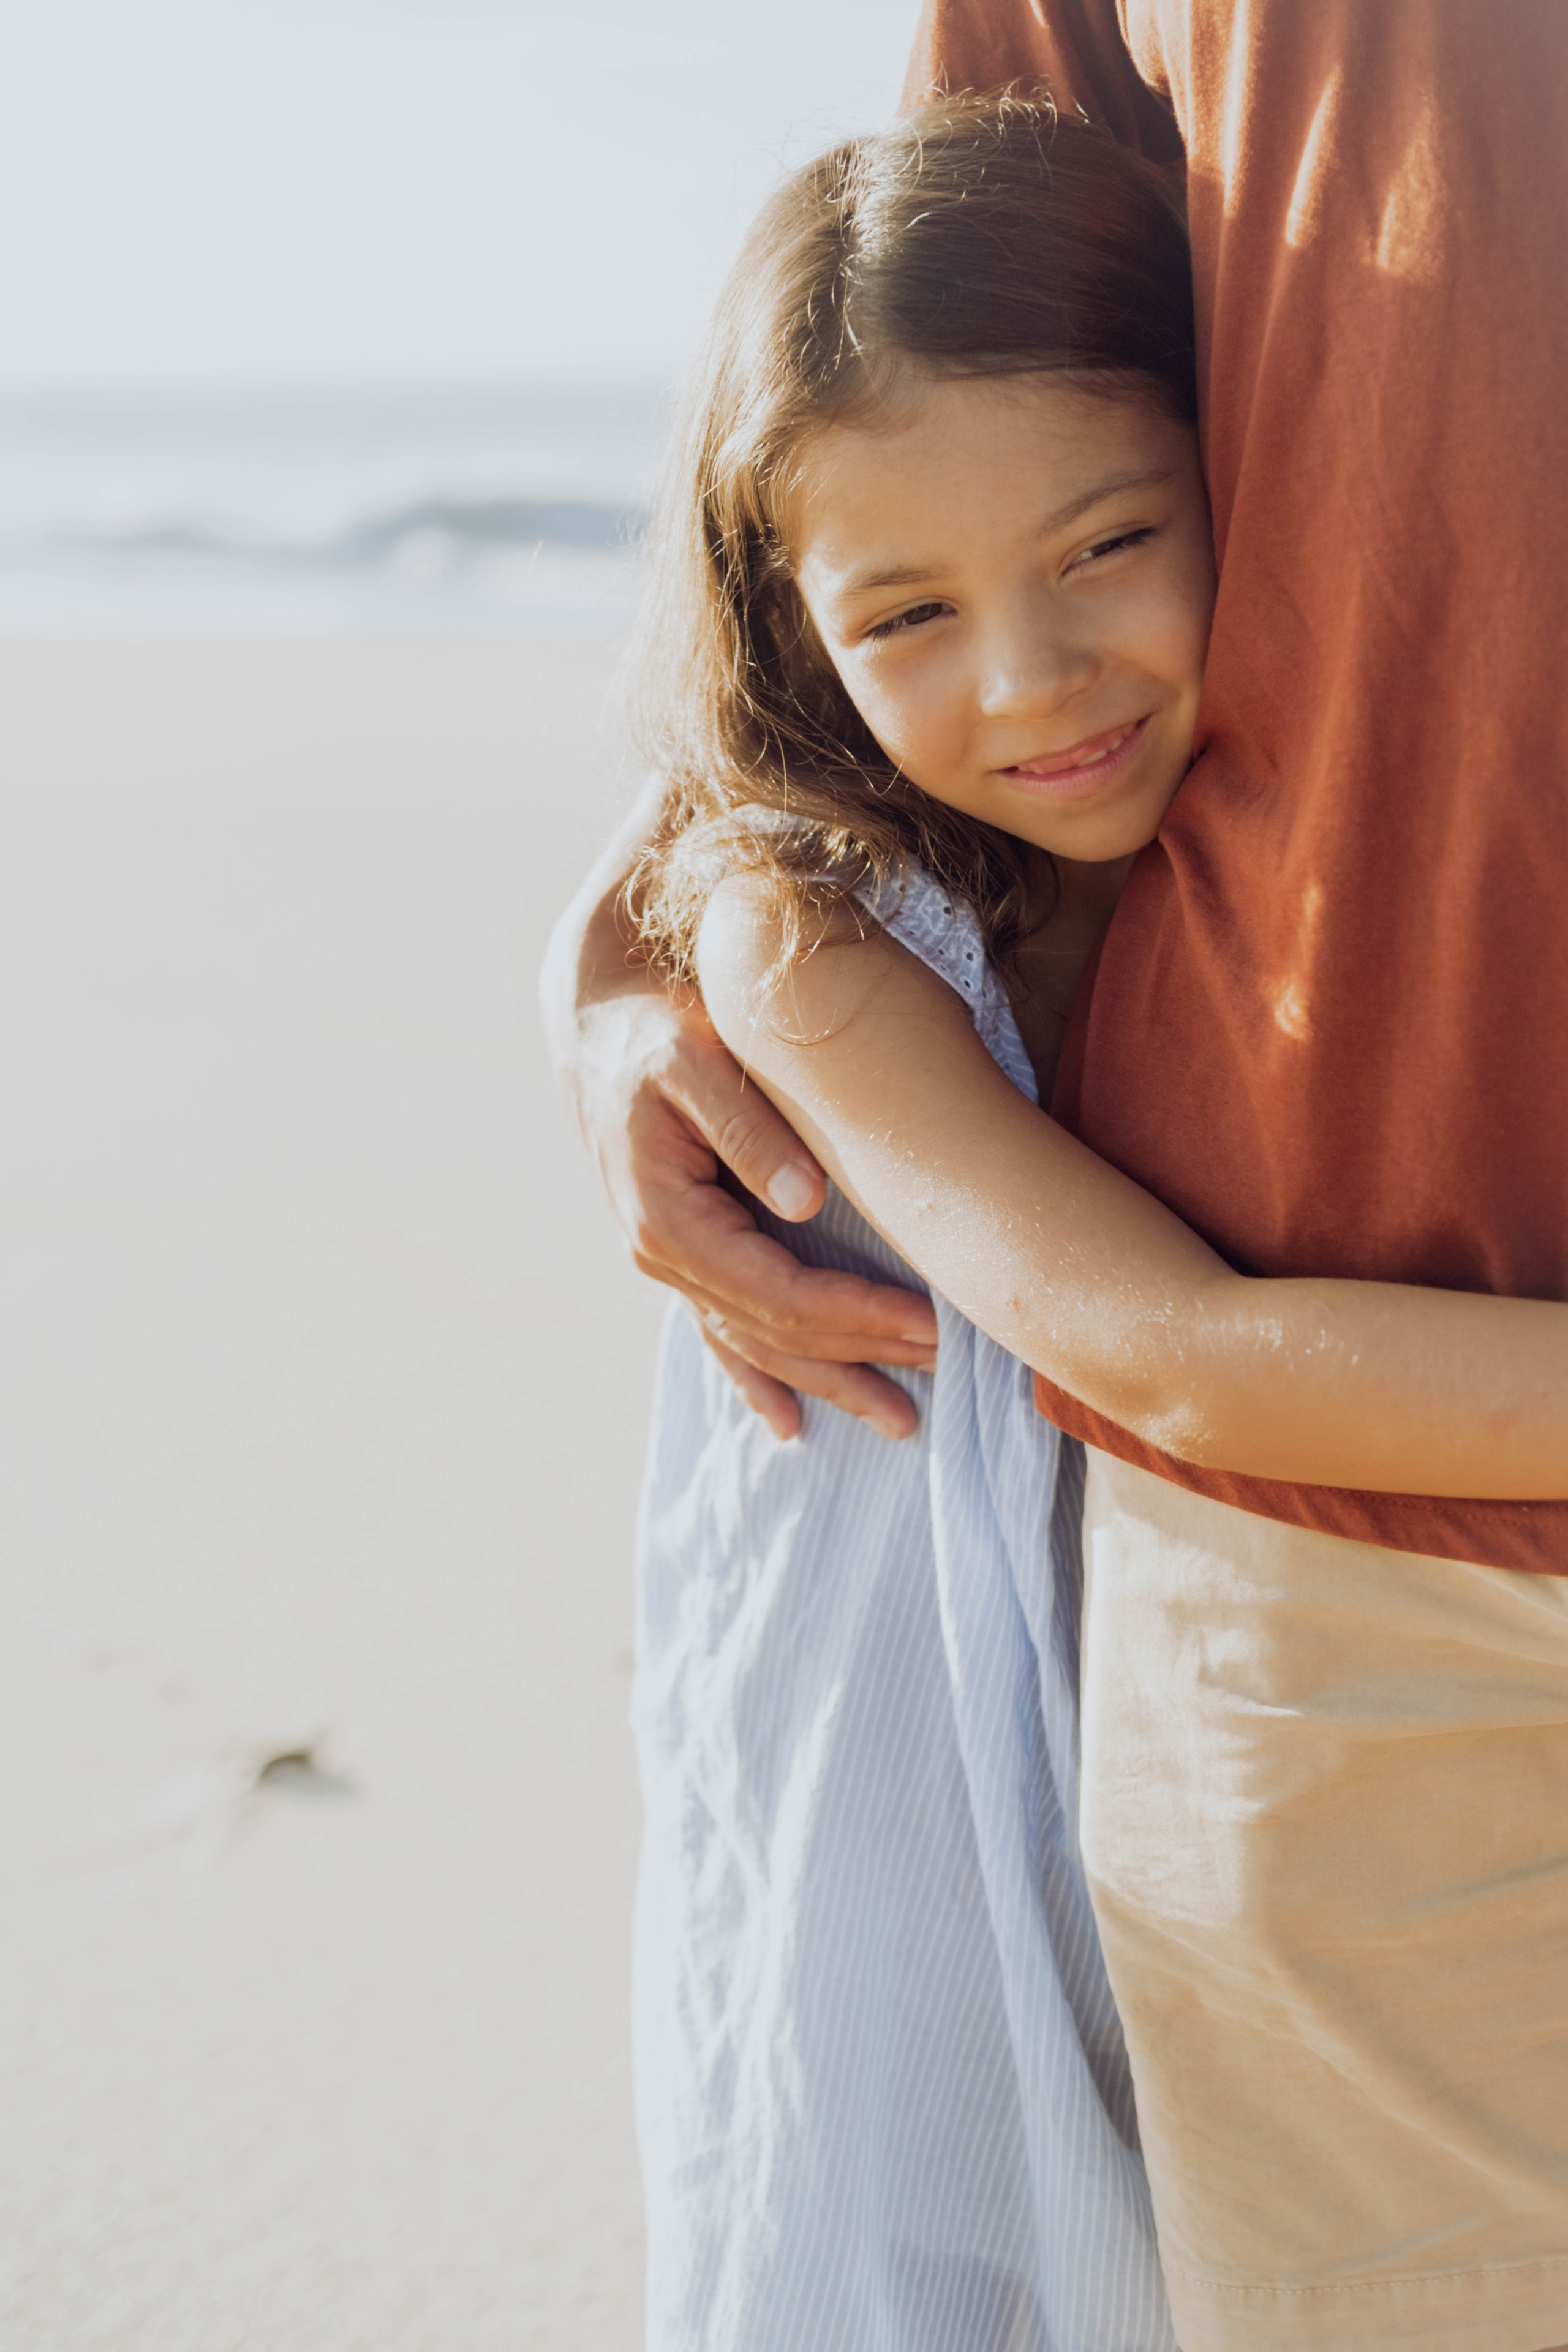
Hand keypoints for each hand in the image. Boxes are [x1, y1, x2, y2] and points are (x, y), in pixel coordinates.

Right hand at [549, 967, 937, 1441]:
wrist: (591, 1027)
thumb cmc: (650, 1032)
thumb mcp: (695, 1060)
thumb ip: (749, 1128)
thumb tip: (808, 1201)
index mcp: (670, 1221)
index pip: (780, 1293)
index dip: (857, 1313)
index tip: (930, 1320)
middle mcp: (664, 1258)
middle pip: (777, 1332)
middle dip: (863, 1354)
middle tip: (949, 1365)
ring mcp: (670, 1264)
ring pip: (757, 1344)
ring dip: (829, 1382)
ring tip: (900, 1420)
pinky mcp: (680, 1255)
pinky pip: (723, 1332)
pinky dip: (758, 1379)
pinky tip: (787, 1422)